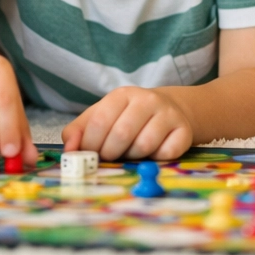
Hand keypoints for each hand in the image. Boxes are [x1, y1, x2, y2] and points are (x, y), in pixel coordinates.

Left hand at [63, 86, 192, 160]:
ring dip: (133, 157)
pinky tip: (153, 152)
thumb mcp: (101, 118)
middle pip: (121, 134)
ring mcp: (168, 114)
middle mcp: (147, 99)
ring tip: (131, 152)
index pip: (99, 122)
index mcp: (122, 95)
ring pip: (144, 145)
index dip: (90, 145)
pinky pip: (166, 153)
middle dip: (110, 153)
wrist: (171, 110)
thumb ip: (78, 132)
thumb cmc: (128, 118)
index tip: (90, 154)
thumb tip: (70, 149)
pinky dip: (155, 159)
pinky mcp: (184, 131)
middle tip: (110, 157)